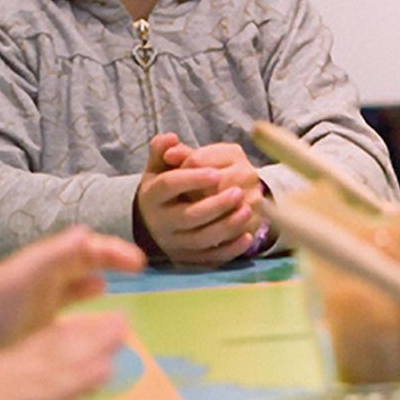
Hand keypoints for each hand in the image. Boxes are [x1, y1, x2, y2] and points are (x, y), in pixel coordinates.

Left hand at [0, 225, 144, 367]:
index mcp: (37, 265)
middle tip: (140, 268)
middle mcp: (40, 282)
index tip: (139, 262)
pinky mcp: (32, 333)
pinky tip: (96, 322)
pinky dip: (86, 313)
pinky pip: (68, 317)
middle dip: (110, 260)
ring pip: (76, 287)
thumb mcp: (14, 281)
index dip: (111, 249)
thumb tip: (86, 232)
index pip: (81, 247)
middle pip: (81, 262)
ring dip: (99, 282)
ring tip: (122, 288)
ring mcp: (36, 307)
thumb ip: (50, 257)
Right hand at [135, 133, 260, 265]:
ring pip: (201, 240)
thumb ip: (163, 150)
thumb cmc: (164, 187)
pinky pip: (210, 259)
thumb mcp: (158, 167)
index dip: (192, 179)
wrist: (155, 221)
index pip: (168, 186)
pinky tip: (247, 237)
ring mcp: (174, 244)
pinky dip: (230, 250)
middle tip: (238, 192)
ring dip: (226, 227)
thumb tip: (171, 139)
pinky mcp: (188, 260)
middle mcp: (160, 223)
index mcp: (152, 196)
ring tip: (246, 210)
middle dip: (215, 205)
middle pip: (188, 216)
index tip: (215, 173)